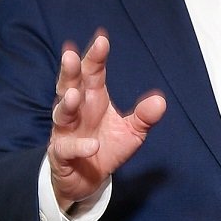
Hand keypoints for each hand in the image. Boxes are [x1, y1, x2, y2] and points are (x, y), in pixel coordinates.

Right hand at [47, 32, 166, 210]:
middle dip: (69, 71)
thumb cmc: (107, 148)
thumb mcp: (131, 133)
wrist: (88, 181)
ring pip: (60, 113)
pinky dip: (79, 147)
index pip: (92, 73)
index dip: (95, 57)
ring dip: (66, 104)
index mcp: (93, 99)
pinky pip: (67, 149)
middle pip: (69, 86)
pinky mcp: (61, 155)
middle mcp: (76, 111)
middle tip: (70, 55)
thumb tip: (160, 101)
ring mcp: (65, 132)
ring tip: (73, 96)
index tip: (102, 39)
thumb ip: (143, 117)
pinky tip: (93, 146)